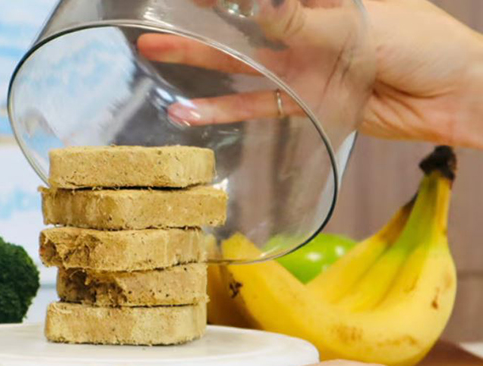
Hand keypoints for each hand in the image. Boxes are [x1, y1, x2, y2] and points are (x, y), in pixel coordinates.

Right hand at [139, 0, 482, 148]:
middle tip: (154, 24)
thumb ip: (304, 21)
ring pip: (241, 65)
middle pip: (241, 24)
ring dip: (199, 63)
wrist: (454, 97)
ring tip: (156, 56)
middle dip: (198, 24)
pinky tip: (189, 112)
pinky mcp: (305, 102)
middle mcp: (304, 28)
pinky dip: (224, 111)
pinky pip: (258, 106)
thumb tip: (257, 7)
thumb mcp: (360, 23)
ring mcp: (302, 66)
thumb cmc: (421, 43)